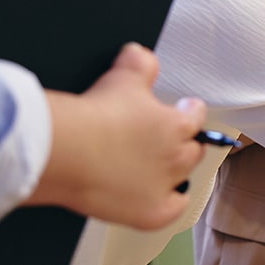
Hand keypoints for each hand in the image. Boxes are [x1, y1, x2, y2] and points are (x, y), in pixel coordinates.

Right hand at [32, 43, 207, 229]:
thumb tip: (140, 53)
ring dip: (176, 172)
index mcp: (176, 125)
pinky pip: (172, 209)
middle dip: (185, 142)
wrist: (67, 151)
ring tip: (161, 166)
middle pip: (194, 150)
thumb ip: (140, 63)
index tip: (184, 109)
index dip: (189, 111)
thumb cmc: (95, 115)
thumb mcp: (124, 75)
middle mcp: (176, 157)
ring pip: (184, 178)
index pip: (196, 116)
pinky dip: (169, 204)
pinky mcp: (149, 213)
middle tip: (168, 138)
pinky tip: (161, 198)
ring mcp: (163, 187)